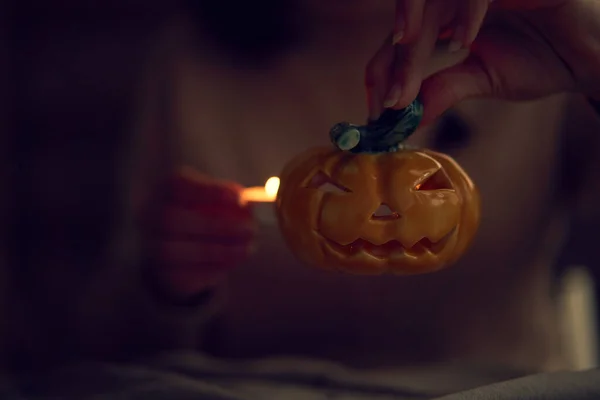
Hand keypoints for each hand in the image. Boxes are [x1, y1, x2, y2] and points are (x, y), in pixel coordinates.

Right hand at [144, 167, 255, 299]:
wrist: (174, 247)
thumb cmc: (199, 213)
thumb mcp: (210, 199)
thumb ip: (227, 196)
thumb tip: (249, 198)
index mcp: (161, 191)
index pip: (177, 185)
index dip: (208, 190)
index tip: (239, 197)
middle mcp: (147, 218)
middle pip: (173, 220)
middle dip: (217, 226)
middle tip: (250, 229)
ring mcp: (150, 248)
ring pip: (178, 252)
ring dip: (219, 251)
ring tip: (248, 248)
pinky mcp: (162, 275)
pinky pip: (186, 275)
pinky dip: (214, 269)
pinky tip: (235, 261)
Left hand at [366, 0, 599, 124]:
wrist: (592, 55)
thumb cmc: (544, 59)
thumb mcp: (484, 79)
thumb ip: (444, 89)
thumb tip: (404, 114)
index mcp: (449, 18)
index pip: (403, 39)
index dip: (385, 71)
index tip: (379, 111)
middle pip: (410, 21)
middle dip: (395, 62)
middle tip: (390, 101)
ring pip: (434, 1)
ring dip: (416, 35)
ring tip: (408, 76)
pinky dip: (467, 12)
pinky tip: (464, 41)